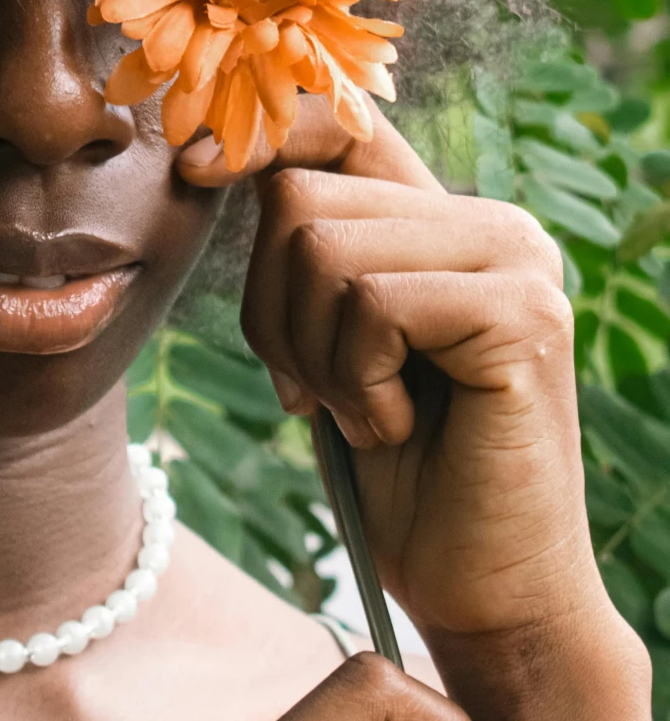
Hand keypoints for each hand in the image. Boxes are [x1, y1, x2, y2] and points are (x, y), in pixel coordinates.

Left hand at [178, 96, 603, 643]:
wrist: (483, 592)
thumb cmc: (400, 478)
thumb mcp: (331, 348)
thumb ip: (306, 256)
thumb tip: (211, 158)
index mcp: (449, 222)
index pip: (341, 128)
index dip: (261, 134)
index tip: (194, 168)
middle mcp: (495, 223)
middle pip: (300, 200)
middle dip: (274, 313)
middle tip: (322, 394)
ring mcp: (519, 262)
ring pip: (325, 250)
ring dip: (315, 356)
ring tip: (368, 414)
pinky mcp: (525, 315)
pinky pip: (373, 304)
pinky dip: (357, 381)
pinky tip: (399, 428)